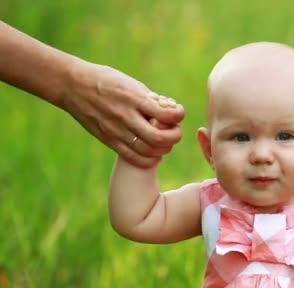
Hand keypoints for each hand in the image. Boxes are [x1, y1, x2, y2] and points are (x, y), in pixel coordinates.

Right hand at [62, 62, 184, 167]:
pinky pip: (133, 157)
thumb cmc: (105, 80)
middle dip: (174, 136)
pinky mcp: (109, 140)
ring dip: (164, 149)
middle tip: (175, 130)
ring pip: (148, 151)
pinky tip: (155, 154)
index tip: (178, 112)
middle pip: (159, 138)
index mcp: (133, 99)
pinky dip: (149, 159)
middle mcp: (125, 117)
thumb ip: (150, 99)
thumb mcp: (131, 84)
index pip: (166, 114)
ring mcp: (116, 131)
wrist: (72, 85)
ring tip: (165, 142)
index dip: (178, 115)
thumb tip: (170, 110)